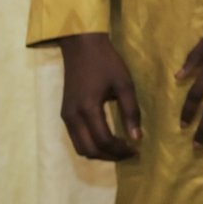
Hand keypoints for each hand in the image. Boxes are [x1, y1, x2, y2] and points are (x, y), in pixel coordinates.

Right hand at [57, 32, 138, 160]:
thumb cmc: (106, 62)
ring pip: (80, 147)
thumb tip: (137, 138)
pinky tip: (107, 140)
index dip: (120, 150)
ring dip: (99, 153)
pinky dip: (91, 145)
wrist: (81, 47)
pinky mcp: (65, 113)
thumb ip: (131, 111)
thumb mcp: (124, 84)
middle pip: (89, 150)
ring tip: (120, 149)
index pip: (103, 141)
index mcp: (88, 109)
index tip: (137, 150)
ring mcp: (66, 116)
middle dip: (110, 156)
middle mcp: (72, 117)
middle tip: (130, 154)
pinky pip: (76, 138)